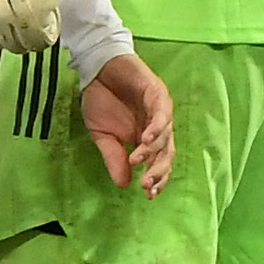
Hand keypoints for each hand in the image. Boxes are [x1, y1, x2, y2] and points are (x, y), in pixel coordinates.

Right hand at [77, 51, 174, 195]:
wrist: (96, 68)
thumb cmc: (100, 98)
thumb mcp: (102, 135)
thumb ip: (113, 157)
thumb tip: (124, 184)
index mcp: (146, 139)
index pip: (158, 163)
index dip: (156, 179)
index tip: (148, 195)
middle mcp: (158, 127)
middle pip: (166, 153)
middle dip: (158, 171)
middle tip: (146, 184)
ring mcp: (160, 110)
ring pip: (166, 137)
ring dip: (153, 151)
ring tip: (138, 160)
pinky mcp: (158, 94)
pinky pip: (161, 115)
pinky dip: (156, 128)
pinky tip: (145, 139)